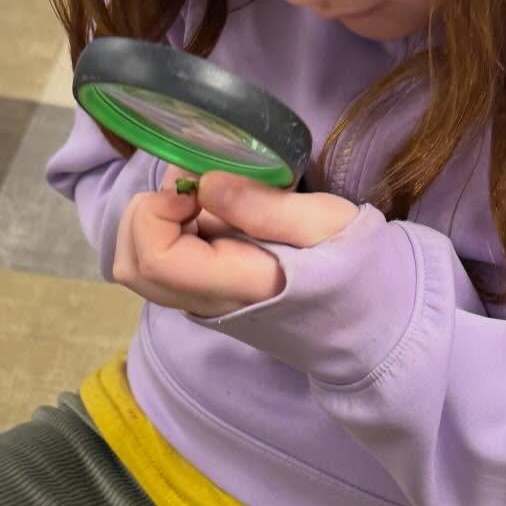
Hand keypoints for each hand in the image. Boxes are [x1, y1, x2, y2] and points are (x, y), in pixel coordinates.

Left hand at [112, 174, 358, 317]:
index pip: (154, 258)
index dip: (157, 212)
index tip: (198, 187)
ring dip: (156, 221)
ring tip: (206, 198)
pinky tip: (214, 214)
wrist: (375, 321)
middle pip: (130, 266)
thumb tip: (203, 183)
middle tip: (194, 189)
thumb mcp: (327, 224)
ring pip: (138, 265)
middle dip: (145, 214)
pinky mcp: (208, 295)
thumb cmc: (360, 269)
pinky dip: (170, 230)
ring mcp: (204, 304)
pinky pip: (162, 262)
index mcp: (239, 288)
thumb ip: (265, 205)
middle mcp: (210, 304)